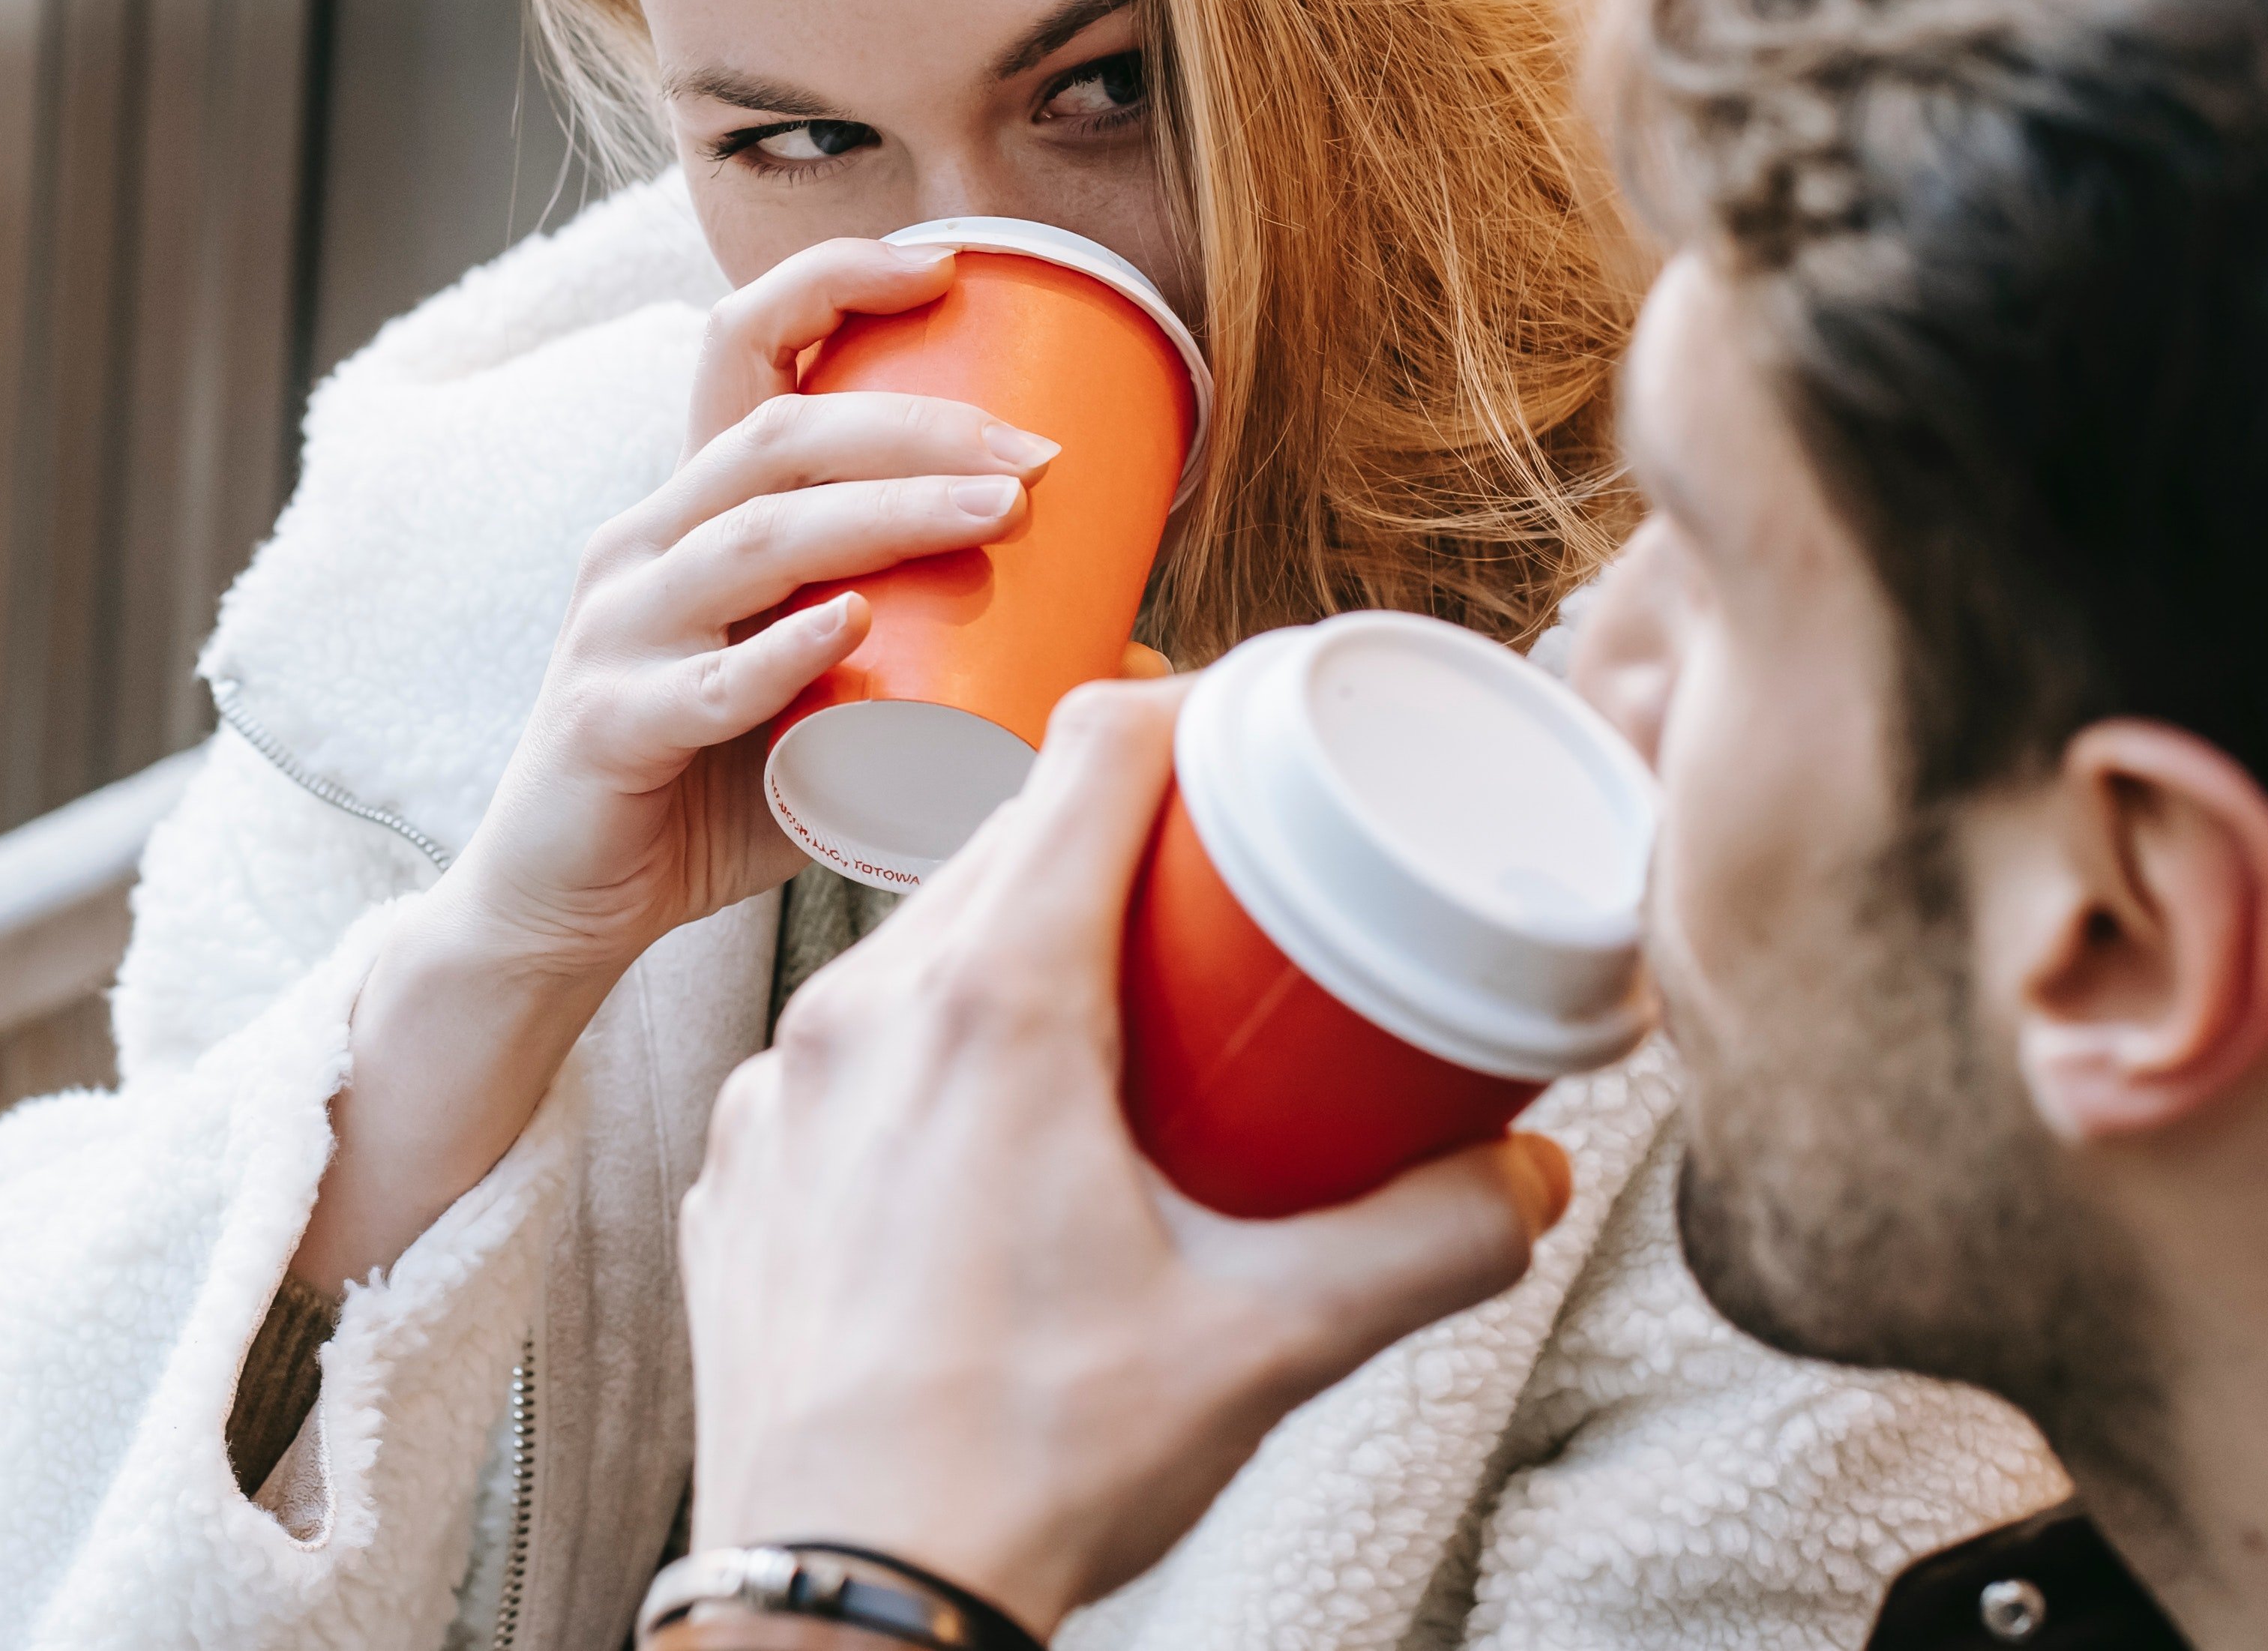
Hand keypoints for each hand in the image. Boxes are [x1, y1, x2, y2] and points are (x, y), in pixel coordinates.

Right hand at [295, 238, 1048, 1295]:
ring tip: (993, 510)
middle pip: (775, 432)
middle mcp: (644, 545)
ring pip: (751, 538)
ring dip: (881, 515)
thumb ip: (953, 667)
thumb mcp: (840, 709)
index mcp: (693, 511)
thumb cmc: (715, 797)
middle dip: (913, 420)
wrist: (565, 915)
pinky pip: (696, 680)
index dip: (832, 284)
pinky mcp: (604, 726)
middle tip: (1037, 451)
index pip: (741, 350)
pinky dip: (777, 654)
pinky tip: (848, 634)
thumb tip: (1128, 655)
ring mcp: (616, 633)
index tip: (947, 266)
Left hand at [681, 679, 1573, 1637]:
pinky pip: (840, 1055)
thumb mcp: (1268, 1343)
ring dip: (1011, 951)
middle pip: (1004, 844)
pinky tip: (980, 1148)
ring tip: (1109, 1027)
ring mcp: (778, 1086)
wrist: (838, 1608)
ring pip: (913, 947)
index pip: (1089, 754)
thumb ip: (1427, 1241)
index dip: (1180, 707)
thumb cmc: (1034, 1464)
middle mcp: (863, 1010)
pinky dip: (918, 1060)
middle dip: (1115, 845)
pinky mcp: (735, 1164)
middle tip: (1213, 896)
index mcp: (995, 1005)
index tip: (1244, 724)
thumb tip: (1532, 1172)